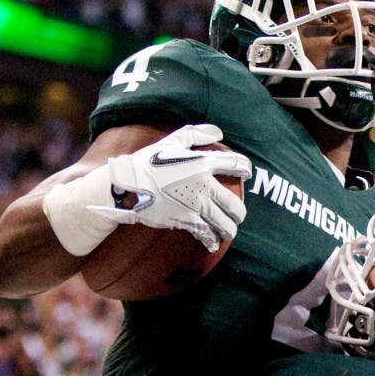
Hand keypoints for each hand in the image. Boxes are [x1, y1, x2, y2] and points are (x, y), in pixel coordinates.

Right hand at [93, 124, 251, 251]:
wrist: (127, 185)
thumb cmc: (148, 161)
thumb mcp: (171, 141)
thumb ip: (196, 134)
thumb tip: (218, 132)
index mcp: (202, 163)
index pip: (236, 164)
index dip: (245, 169)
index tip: (247, 174)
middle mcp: (204, 186)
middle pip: (235, 205)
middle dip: (239, 213)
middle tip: (237, 215)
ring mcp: (196, 206)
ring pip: (224, 225)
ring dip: (229, 230)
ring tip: (228, 232)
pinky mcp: (186, 221)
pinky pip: (206, 235)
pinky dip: (210, 240)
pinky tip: (212, 243)